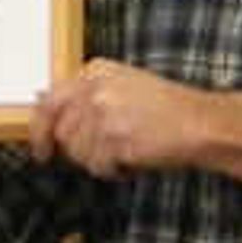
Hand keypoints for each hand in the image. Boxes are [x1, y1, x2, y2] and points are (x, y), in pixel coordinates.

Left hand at [31, 60, 215, 178]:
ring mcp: (103, 113)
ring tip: (128, 151)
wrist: (201, 123)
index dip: (40, 130)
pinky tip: (135, 159)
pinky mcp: (113, 138)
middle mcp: (94, 88)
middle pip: (63, 133)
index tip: (41, 149)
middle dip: (80, 151)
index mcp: (95, 71)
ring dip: (100, 161)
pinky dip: (115, 171)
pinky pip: (98, 166)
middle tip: (106, 154)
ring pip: (79, 154)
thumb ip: (86, 95)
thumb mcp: (123, 86)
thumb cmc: (168, 109)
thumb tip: (42, 105)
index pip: (49, 101)